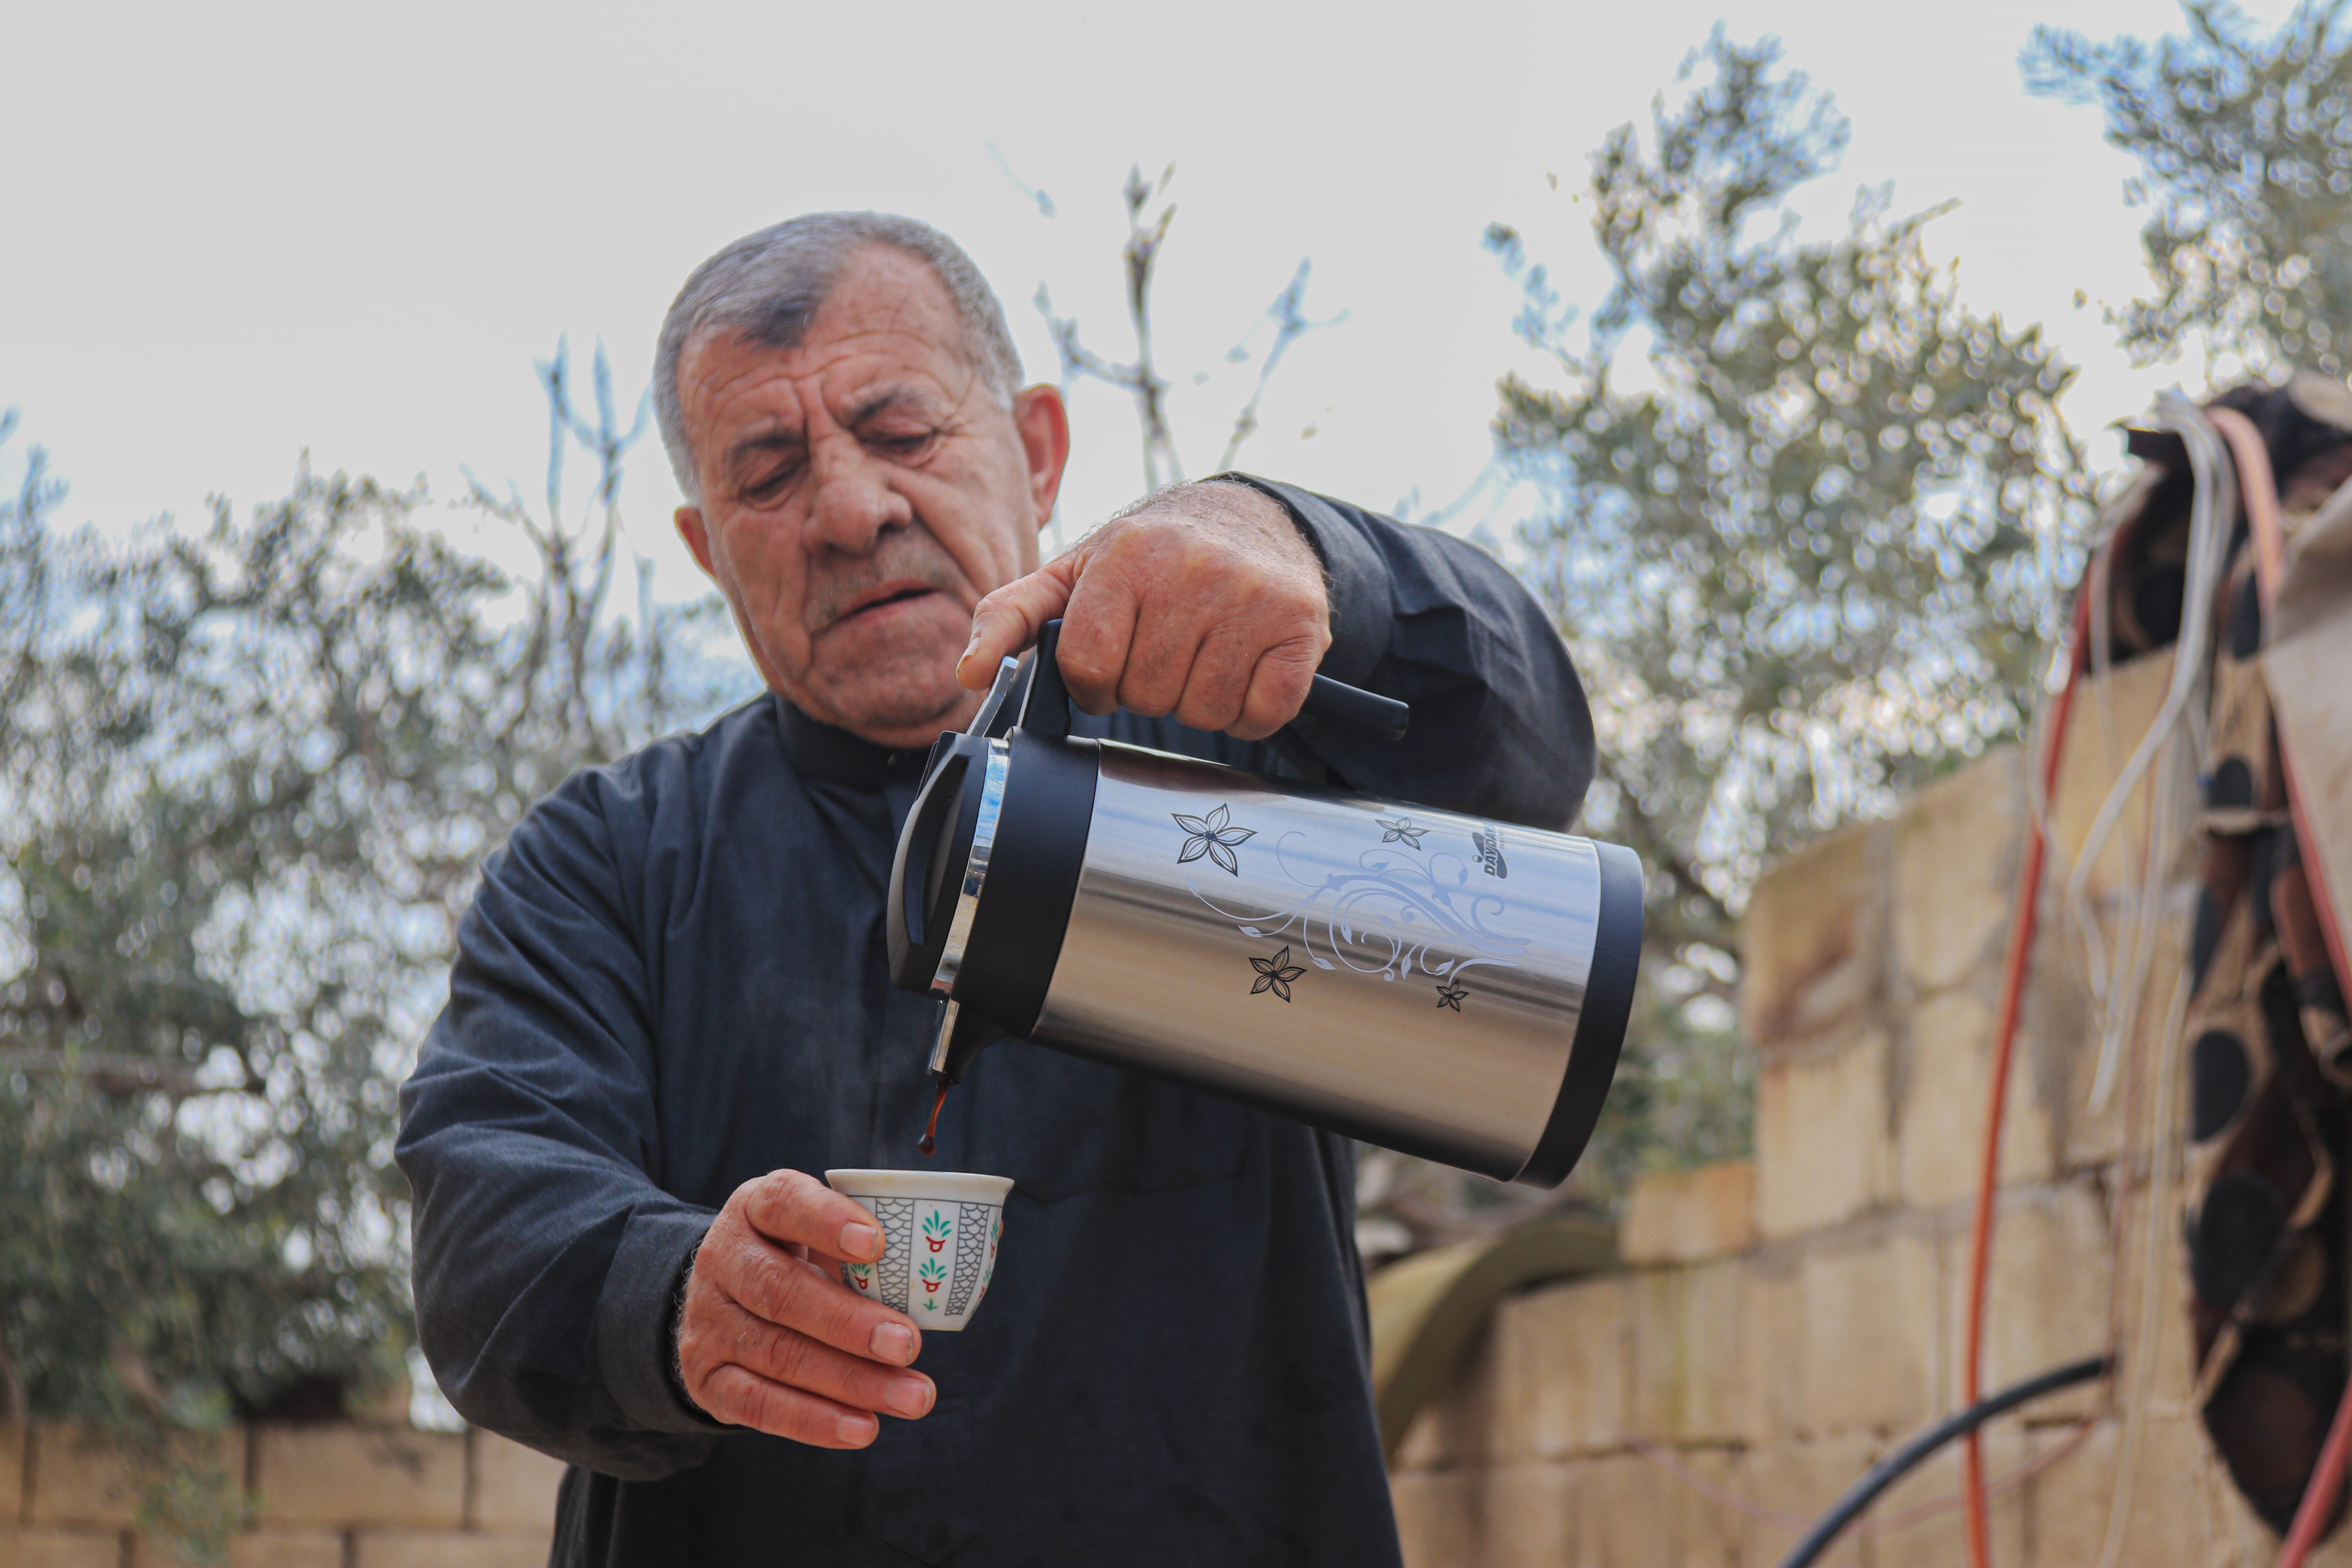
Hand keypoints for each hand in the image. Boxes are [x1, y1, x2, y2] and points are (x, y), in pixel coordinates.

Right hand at [675, 1170, 933, 1447]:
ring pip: (778, 1354)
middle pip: (780, 1291)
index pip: (783, 1202)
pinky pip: (759, 1405)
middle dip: (850, 1323)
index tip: (878, 1244)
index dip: (827, 1220)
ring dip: (851, 1381)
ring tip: (912, 1397)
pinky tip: (864, 1428)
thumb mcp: (817, 1232)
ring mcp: (709, 1321)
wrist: (722, 1301)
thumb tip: (939, 1276)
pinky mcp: (707, 1378)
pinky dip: (815, 1421)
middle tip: (910, 1345)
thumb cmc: (797, 1257)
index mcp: (754, 1208)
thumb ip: (861, 1246)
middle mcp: (722, 1260)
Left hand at [957, 480, 1328, 740]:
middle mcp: (1192, 568)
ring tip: (1203, 655)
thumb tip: (969, 671)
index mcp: (1125, 555)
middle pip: (1147, 694)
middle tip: (1165, 650)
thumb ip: (1011, 615)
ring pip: (1205, 711)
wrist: (1249, 519)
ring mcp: (1253, 595)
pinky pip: (1262, 714)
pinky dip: (1250, 711)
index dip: (1095, 681)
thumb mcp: (1074, 574)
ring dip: (1198, 701)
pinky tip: (1244, 669)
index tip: (1113, 660)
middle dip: (1148, 688)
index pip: (1088, 666)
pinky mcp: (1302, 624)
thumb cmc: (1150, 558)